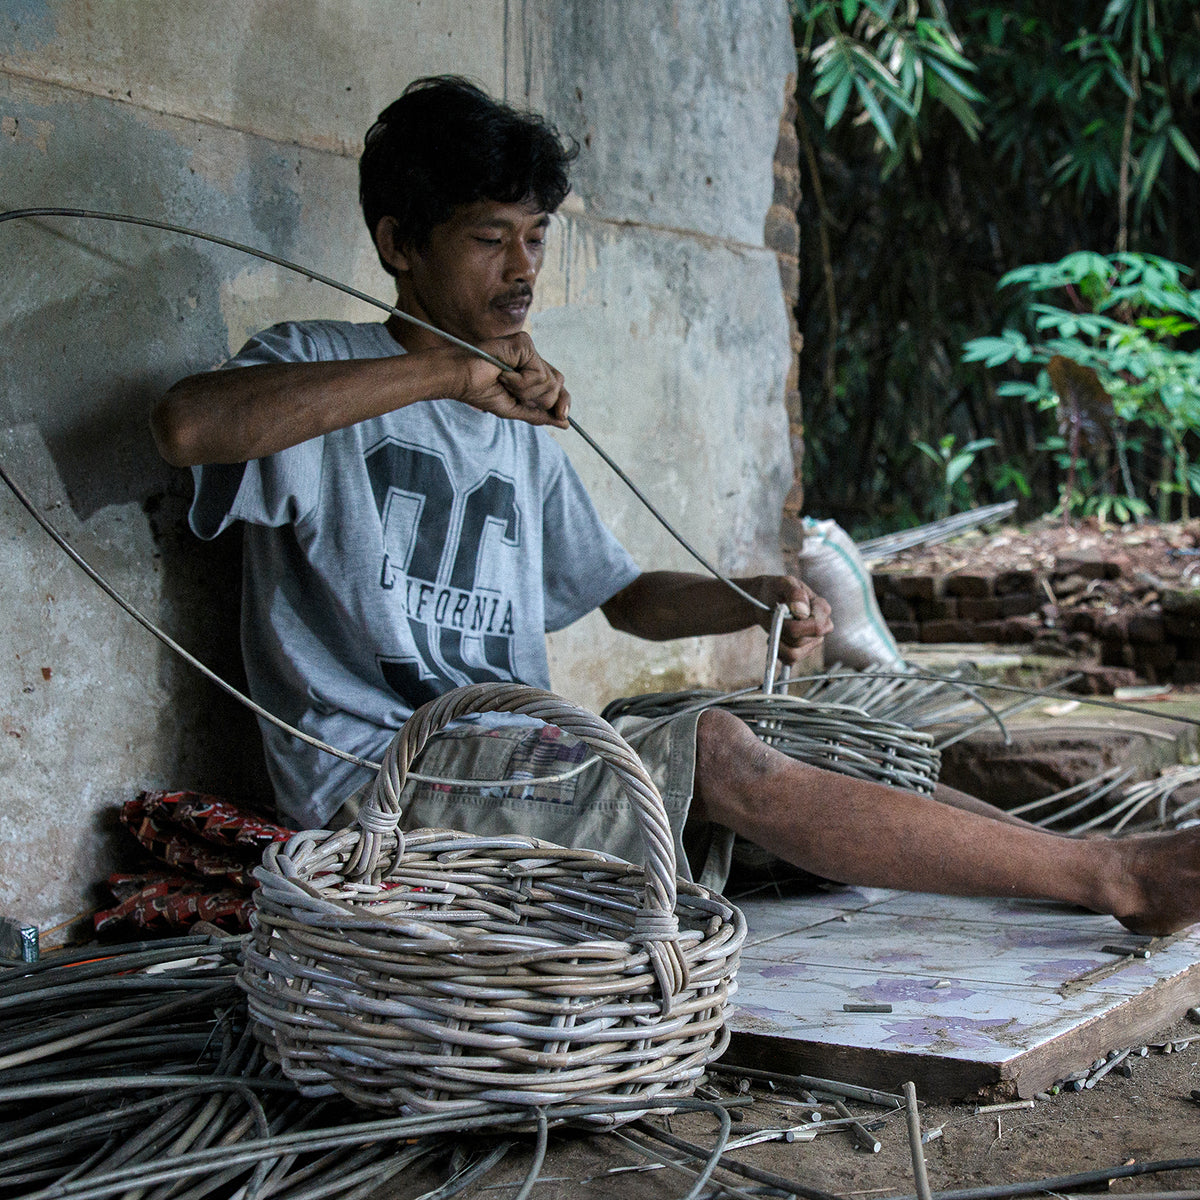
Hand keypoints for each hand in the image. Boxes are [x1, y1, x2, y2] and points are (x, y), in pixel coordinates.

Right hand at [450, 333, 569, 427]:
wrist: (461, 381)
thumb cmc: (482, 391)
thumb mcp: (515, 409)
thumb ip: (540, 415)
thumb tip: (565, 423)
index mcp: (532, 371)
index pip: (559, 386)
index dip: (563, 402)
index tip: (562, 415)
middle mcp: (533, 358)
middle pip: (557, 385)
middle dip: (537, 399)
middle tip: (512, 392)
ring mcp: (529, 349)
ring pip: (549, 382)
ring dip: (524, 391)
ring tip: (504, 381)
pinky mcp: (524, 343)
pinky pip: (538, 374)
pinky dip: (520, 382)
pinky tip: (503, 374)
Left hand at [749, 574, 833, 663]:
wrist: (765, 600)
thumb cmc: (776, 589)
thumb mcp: (783, 583)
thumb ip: (795, 593)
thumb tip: (802, 611)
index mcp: (822, 608)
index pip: (817, 626)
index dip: (795, 624)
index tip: (781, 612)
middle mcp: (822, 626)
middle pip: (802, 640)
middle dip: (783, 631)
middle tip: (775, 618)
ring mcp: (814, 641)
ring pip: (795, 652)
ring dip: (779, 641)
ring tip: (774, 626)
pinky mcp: (803, 651)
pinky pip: (791, 660)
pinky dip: (778, 651)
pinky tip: (775, 638)